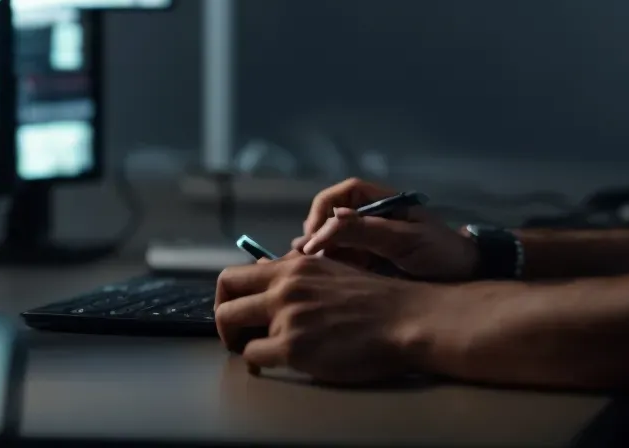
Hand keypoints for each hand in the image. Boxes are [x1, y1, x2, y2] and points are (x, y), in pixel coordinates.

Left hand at [213, 252, 439, 383]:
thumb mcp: (332, 270)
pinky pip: (253, 356)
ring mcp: (287, 316)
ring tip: (255, 351)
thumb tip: (265, 278)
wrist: (405, 319)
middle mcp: (284, 287)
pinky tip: (275, 362)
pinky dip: (259, 361)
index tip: (239, 312)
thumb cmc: (375, 300)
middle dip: (225, 323)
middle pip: (224, 301)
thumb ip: (298, 275)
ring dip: (239, 343)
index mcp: (293, 266)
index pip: (234, 275)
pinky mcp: (294, 347)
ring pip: (231, 327)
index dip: (228, 297)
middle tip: (238, 337)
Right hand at [291, 177, 477, 281]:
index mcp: (383, 203)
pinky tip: (324, 281)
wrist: (466, 279)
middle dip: (317, 235)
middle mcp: (373, 218)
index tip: (315, 234)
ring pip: (335, 241)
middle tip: (306, 260)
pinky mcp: (371, 264)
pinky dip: (332, 268)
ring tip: (311, 273)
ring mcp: (372, 241)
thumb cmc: (441, 253)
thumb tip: (331, 220)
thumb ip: (368, 230)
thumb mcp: (405, 240)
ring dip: (322, 254)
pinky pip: (344, 261)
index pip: (343, 194)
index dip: (323, 209)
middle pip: (333, 218)